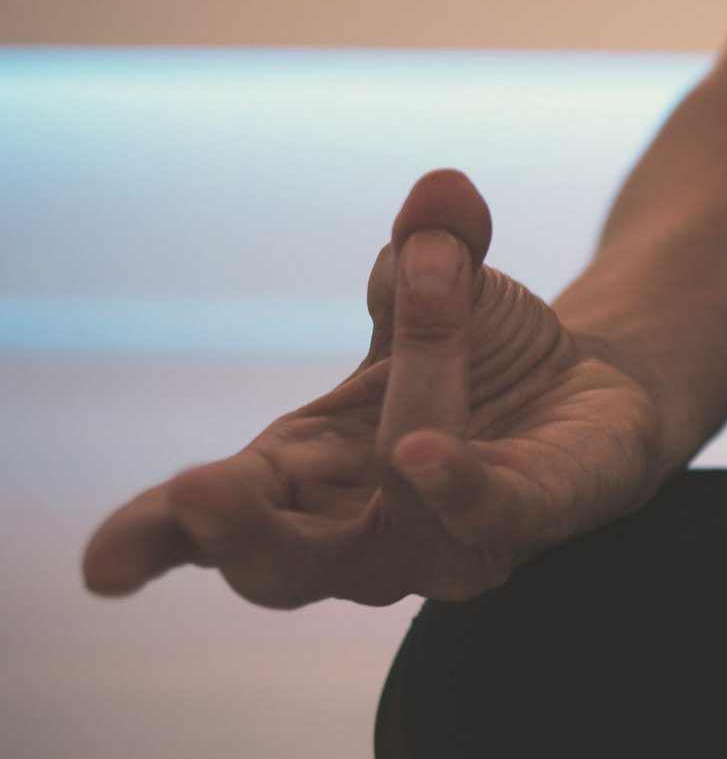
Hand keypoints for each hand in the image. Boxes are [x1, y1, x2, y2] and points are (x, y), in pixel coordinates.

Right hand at [81, 170, 666, 607]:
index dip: (155, 538)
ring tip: (425, 298)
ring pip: (403, 516)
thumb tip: (443, 191)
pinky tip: (430, 452)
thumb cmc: (478, 354)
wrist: (590, 387)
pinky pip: (493, 517)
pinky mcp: (537, 520)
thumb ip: (429, 245)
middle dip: (240, 533)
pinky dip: (460, 488)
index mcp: (303, 474)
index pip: (210, 522)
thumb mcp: (439, 280)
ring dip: (408, 402)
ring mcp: (449, 541)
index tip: (102, 565)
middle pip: (284, 568)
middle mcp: (365, 531)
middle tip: (197, 490)